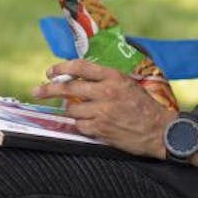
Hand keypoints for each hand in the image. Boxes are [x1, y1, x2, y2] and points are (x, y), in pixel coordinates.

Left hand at [32, 59, 172, 158]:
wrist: (159, 131)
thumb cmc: (143, 106)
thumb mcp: (127, 83)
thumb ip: (104, 79)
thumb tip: (78, 78)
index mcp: (113, 77)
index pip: (80, 67)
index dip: (61, 68)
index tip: (50, 71)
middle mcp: (106, 92)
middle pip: (68, 88)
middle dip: (48, 89)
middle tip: (37, 90)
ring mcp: (102, 112)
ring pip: (71, 108)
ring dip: (69, 109)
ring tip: (76, 110)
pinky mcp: (101, 129)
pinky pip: (79, 125)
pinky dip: (80, 123)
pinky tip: (86, 122)